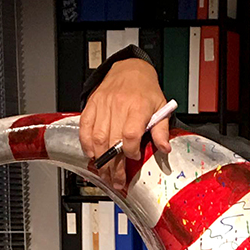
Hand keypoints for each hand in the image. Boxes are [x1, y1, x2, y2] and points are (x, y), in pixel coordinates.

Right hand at [78, 59, 170, 196]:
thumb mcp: (161, 106)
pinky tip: (91, 155)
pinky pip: (85, 127)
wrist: (130, 68)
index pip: (130, 135)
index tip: (135, 158)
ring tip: (105, 174)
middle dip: (114, 165)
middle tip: (117, 181)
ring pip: (97, 138)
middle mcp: (118, 106)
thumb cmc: (145, 89)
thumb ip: (162, 130)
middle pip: (112, 141)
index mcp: (137, 107)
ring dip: (100, 159)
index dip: (131, 151)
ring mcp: (103, 105)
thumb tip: (164, 149)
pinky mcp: (92, 105)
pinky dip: (86, 143)